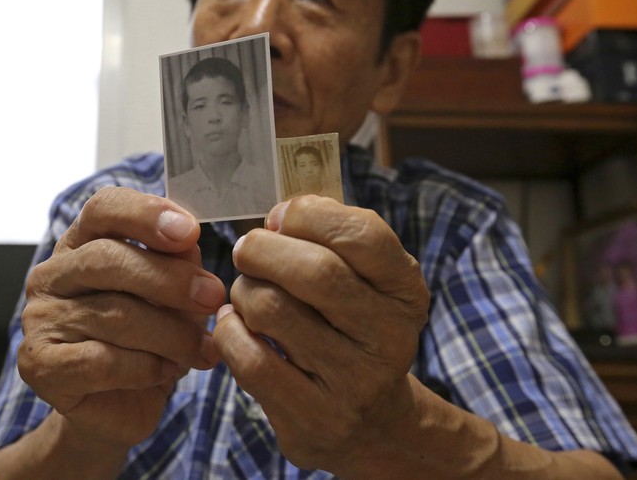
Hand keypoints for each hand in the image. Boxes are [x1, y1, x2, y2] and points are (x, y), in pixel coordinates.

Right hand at [17, 187, 226, 448]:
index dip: (146, 214)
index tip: (190, 232)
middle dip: (169, 278)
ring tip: (198, 349)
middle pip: (107, 258)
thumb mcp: (173, 294)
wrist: (120, 405)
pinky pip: (101, 360)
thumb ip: (179, 262)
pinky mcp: (39, 365)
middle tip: (211, 297)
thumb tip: (189, 245)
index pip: (103, 208)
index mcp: (83, 242)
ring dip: (169, 333)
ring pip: (112, 314)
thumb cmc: (149, 338)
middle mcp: (53, 274)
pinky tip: (166, 371)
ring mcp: (40, 318)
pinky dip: (145, 368)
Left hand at [212, 196, 429, 473]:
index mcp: (406, 291)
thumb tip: (280, 215)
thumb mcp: (366, 282)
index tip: (280, 218)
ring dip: (245, 291)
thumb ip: (333, 239)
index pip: (363, 234)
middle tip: (247, 250)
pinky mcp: (313, 417)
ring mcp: (354, 382)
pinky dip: (230, 332)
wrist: (371, 423)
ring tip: (247, 292)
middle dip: (265, 249)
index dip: (309, 215)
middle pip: (316, 272)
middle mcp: (389, 336)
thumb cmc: (353, 329)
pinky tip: (238, 325)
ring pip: (273, 310)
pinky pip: (251, 359)